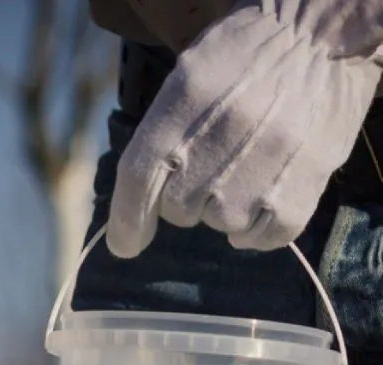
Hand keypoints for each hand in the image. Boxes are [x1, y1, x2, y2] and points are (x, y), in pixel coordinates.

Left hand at [108, 0, 382, 256]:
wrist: (320, 39)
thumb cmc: (242, 57)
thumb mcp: (185, 75)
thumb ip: (157, 133)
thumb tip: (133, 205)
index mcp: (184, 103)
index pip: (139, 177)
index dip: (126, 220)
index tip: (124, 245)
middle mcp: (223, 136)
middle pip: (177, 209)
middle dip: (183, 199)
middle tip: (210, 165)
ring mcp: (267, 164)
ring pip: (220, 223)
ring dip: (224, 208)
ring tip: (245, 167)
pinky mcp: (305, 186)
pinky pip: (266, 236)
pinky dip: (258, 230)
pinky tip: (263, 198)